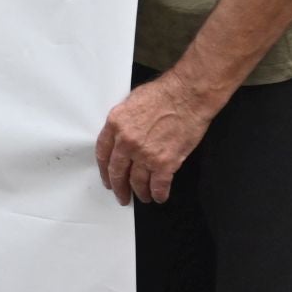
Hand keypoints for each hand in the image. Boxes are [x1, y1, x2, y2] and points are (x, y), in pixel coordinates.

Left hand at [95, 72, 217, 205]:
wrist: (188, 95)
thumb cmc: (164, 93)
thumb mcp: (131, 102)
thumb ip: (122, 122)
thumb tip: (121, 136)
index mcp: (115, 125)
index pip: (103, 153)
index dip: (104, 170)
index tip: (107, 178)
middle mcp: (126, 142)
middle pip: (117, 172)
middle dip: (119, 187)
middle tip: (122, 196)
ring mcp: (145, 154)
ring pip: (137, 182)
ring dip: (140, 193)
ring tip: (143, 197)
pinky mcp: (165, 163)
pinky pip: (159, 185)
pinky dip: (159, 194)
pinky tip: (159, 196)